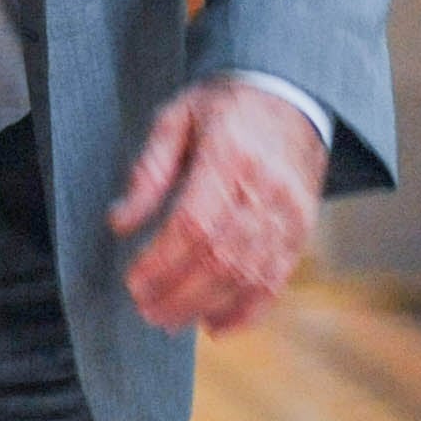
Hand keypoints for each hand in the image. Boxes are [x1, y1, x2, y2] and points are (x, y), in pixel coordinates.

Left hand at [108, 77, 327, 334]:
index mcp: (229, 155)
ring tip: (169, 320)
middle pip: (220, 257)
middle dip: (178, 292)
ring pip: (247, 275)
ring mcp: (289, 213)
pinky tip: (215, 325)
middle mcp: (265, 188)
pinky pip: (275, 280)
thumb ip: (148, 171)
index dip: (162, 261)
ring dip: (204, 306)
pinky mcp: (301, 230)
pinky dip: (246, 310)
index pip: (194, 223)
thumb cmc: (223, 108)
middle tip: (145, 310)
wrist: (290, 96)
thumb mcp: (176, 119)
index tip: (133, 281)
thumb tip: (120, 223)